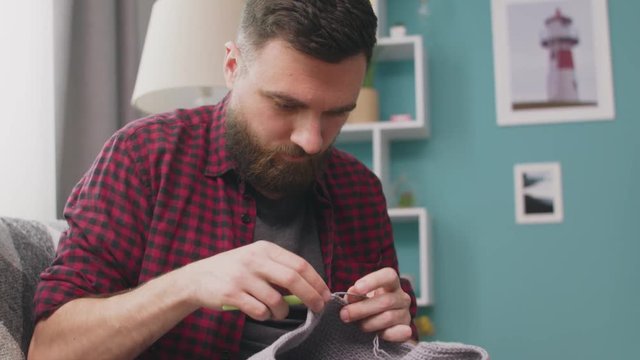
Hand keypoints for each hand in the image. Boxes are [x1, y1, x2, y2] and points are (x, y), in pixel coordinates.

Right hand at [180, 240, 330, 320]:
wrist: (197, 278)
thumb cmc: (233, 270)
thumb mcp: (255, 259)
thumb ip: (279, 269)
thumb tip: (309, 288)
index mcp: (265, 248)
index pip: (299, 264)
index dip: (316, 281)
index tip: (325, 294)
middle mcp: (254, 259)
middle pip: (293, 279)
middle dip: (310, 296)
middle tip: (318, 308)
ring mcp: (242, 277)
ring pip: (276, 300)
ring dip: (283, 312)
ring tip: (279, 313)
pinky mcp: (231, 294)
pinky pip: (259, 311)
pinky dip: (266, 316)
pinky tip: (262, 313)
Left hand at [339, 267, 411, 341]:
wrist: (377, 324)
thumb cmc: (366, 305)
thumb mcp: (359, 297)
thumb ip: (354, 294)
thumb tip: (352, 293)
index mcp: (391, 283)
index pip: (389, 276)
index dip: (373, 281)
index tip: (356, 289)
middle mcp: (402, 297)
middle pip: (385, 301)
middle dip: (362, 309)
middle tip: (345, 314)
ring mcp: (405, 314)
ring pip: (388, 318)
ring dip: (369, 323)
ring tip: (358, 325)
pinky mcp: (406, 330)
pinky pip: (400, 333)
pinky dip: (387, 334)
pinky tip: (377, 335)